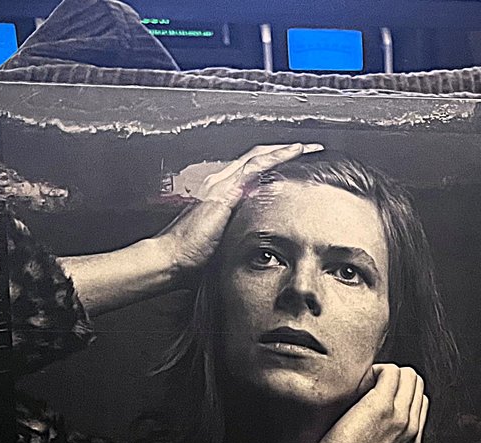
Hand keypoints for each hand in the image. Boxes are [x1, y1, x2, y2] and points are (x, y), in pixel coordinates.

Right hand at [156, 142, 322, 276]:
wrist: (173, 258)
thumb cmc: (193, 256)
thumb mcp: (224, 241)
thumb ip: (239, 234)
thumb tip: (259, 244)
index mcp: (220, 195)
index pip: (251, 172)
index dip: (272, 165)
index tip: (295, 166)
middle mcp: (220, 183)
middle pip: (256, 158)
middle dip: (282, 151)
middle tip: (307, 149)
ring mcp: (221, 183)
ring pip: (257, 156)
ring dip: (283, 150)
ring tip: (306, 147)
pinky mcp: (224, 190)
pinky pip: (254, 165)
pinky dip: (275, 156)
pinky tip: (293, 152)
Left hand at [311, 365, 428, 442]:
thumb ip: (389, 440)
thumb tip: (378, 424)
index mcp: (413, 440)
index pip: (420, 401)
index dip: (402, 391)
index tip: (382, 393)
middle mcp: (411, 426)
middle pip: (417, 384)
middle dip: (397, 378)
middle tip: (374, 384)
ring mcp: (400, 415)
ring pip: (409, 375)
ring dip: (388, 372)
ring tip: (369, 381)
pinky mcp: (382, 405)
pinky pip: (392, 372)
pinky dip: (378, 369)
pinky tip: (364, 379)